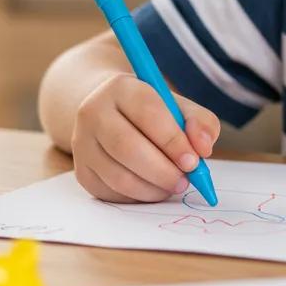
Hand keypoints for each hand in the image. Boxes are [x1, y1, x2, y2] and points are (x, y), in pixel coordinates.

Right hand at [71, 72, 220, 202]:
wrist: (109, 113)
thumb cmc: (151, 112)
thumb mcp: (178, 106)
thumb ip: (200, 122)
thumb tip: (203, 148)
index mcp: (121, 88)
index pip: (147, 112)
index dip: (173, 140)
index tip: (193, 161)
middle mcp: (94, 112)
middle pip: (127, 147)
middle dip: (162, 170)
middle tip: (185, 181)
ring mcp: (82, 143)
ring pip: (118, 175)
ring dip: (152, 188)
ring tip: (173, 185)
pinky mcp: (82, 171)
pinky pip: (110, 192)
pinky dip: (137, 197)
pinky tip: (153, 189)